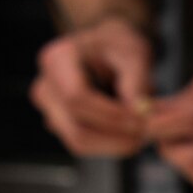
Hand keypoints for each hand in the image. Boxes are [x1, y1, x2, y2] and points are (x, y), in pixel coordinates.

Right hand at [30, 18, 154, 157]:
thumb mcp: (134, 53)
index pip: (77, 97)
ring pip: (78, 142)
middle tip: (147, 134)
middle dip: (115, 137)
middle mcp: (45, 86)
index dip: (110, 115)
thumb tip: (140, 116)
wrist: (107, 50)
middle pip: (75, 127)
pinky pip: (82, 144)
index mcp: (57, 59)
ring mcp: (48, 109)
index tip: (141, 120)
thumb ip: (137, 83)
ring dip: (114, 145)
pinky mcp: (58, 125)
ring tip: (142, 135)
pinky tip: (130, 135)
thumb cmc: (119, 47)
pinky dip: (109, 145)